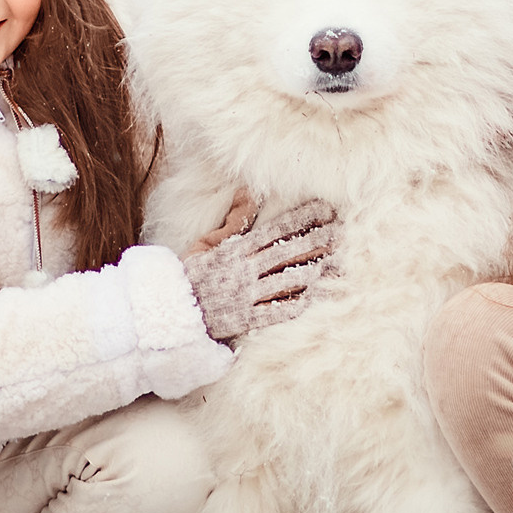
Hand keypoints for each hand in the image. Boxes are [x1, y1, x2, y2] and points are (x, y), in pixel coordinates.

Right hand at [182, 198, 338, 341]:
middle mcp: (246, 270)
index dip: (304, 219)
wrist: (169, 312)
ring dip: (315, 271)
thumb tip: (249, 193)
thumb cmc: (189, 275)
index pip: (277, 230)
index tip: (326, 210)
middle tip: (342, 232)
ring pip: (289, 280)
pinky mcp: (247, 319)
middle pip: (289, 252)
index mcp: (237, 250)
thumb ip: (232, 222)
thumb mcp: (206, 244)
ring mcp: (248, 295)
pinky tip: (316, 298)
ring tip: (337, 263)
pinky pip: (277, 311)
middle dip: (318, 241)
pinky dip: (297, 304)